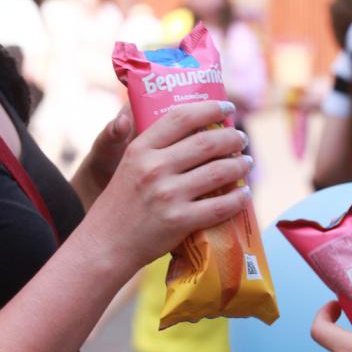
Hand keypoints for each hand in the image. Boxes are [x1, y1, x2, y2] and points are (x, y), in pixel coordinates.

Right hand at [81, 101, 252, 276]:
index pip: (180, 117)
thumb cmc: (121, 203)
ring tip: (246, 163)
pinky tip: (244, 193)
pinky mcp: (179, 221)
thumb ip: (154, 147)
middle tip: (241, 139)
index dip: (209, 108)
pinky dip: (238, 198)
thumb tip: (194, 128)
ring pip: (218, 172)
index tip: (227, 107)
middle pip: (206, 143)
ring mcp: (168, 195)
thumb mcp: (128, 165)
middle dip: (232, 138)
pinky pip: (220, 206)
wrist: (105, 244)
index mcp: (141, 149)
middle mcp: (154, 168)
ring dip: (240, 166)